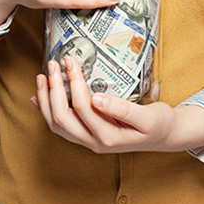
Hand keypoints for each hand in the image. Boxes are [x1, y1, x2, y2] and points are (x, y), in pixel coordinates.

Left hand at [31, 56, 203, 153]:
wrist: (164, 137)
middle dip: (54, 89)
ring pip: (57, 125)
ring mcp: (88, 141)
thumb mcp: (148, 117)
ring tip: (42, 77)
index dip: (74, 83)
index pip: (83, 108)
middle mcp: (93, 142)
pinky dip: (47, 111)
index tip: (72, 61)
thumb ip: (123, 109)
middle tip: (53, 64)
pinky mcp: (86, 135)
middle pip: (62, 118)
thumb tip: (98, 98)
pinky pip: (61, 127)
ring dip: (46, 100)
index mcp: (108, 137)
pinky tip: (39, 98)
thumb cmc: (158, 125)